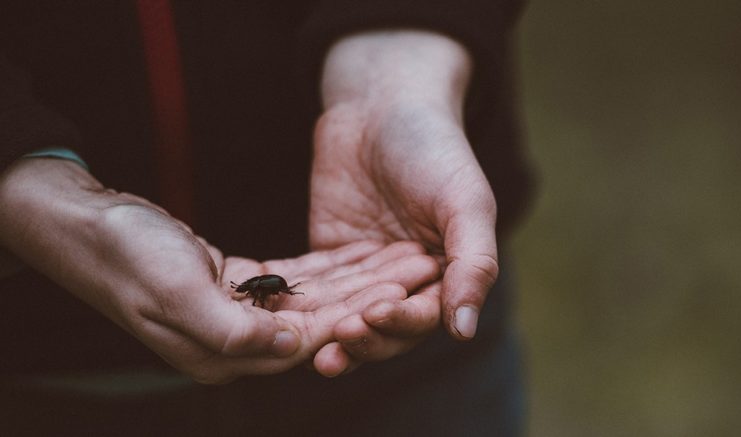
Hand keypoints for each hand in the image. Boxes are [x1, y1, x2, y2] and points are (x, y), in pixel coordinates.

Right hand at [0, 159, 438, 381]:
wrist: (89, 225)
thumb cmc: (128, 255)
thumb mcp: (177, 292)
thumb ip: (236, 330)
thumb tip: (296, 347)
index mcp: (224, 354)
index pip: (308, 343)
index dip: (357, 317)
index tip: (401, 295)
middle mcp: (236, 341)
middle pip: (322, 323)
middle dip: (371, 297)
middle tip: (417, 271)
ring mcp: (238, 315)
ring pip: (315, 301)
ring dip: (359, 281)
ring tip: (402, 259)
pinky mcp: (237, 287)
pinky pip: (296, 282)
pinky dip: (329, 269)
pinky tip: (362, 253)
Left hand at [310, 30, 498, 370]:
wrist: (381, 103)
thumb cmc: (434, 147)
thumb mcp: (466, 201)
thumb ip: (473, 263)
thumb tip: (464, 329)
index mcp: (445, 273)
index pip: (425, 315)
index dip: (402, 322)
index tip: (376, 313)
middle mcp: (406, 280)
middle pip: (385, 329)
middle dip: (365, 339)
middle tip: (341, 337)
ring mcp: (363, 272)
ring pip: (347, 319)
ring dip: (333, 339)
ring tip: (314, 354)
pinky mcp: (327, 258)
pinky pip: (314, 291)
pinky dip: (302, 310)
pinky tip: (284, 323)